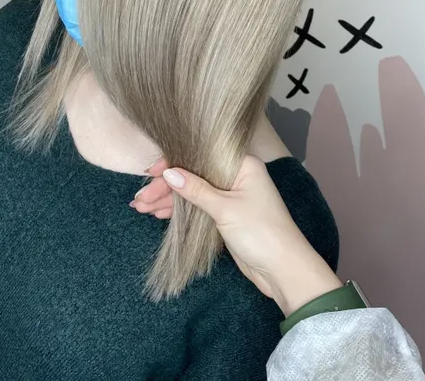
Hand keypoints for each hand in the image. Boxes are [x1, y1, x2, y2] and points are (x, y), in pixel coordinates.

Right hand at [131, 155, 341, 314]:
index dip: (174, 162)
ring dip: (168, 200)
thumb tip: (168, 173)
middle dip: (166, 187)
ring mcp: (230, 195)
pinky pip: (197, 206)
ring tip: (140, 208)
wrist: (284, 270)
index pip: (200, 155)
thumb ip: (196, 190)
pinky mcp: (225, 214)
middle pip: (193, 174)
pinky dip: (179, 211)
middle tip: (140, 200)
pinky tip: (158, 214)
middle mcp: (235, 175)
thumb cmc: (260, 232)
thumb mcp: (225, 208)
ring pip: (192, 192)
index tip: (150, 174)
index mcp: (241, 164)